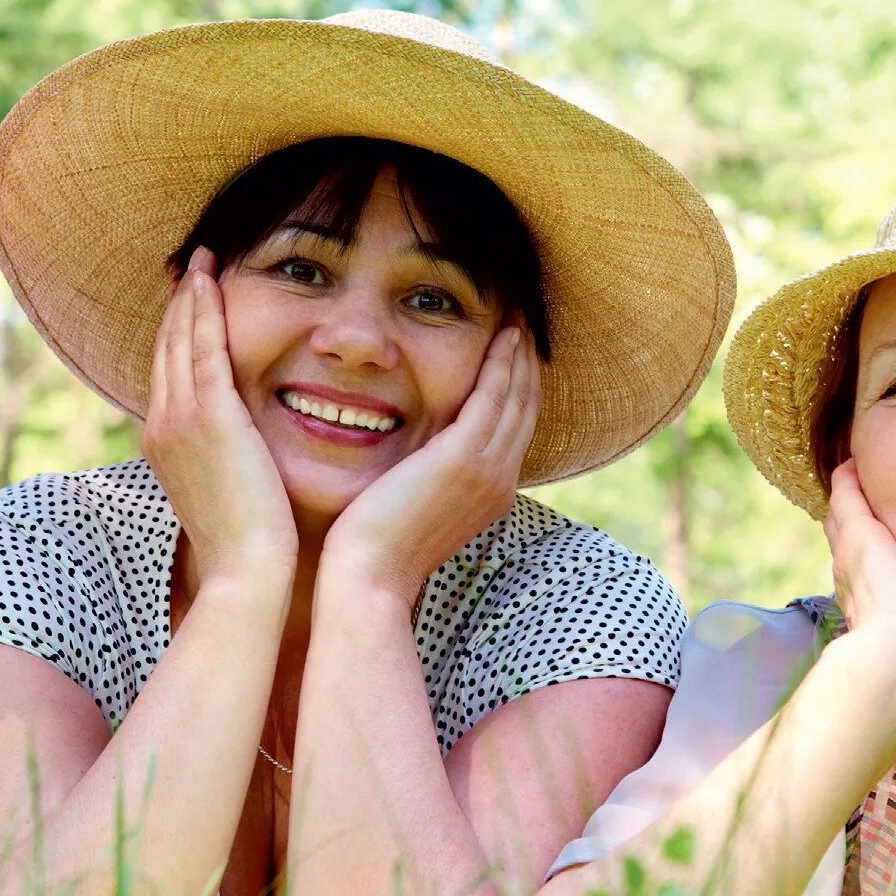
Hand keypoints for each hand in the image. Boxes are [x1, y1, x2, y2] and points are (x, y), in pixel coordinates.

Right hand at [141, 250, 297, 585]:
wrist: (246, 573)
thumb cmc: (249, 546)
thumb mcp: (226, 494)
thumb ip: (226, 461)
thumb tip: (242, 451)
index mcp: (163, 444)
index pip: (167, 374)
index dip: (176, 334)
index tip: (189, 303)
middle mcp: (161, 425)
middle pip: (165, 348)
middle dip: (179, 306)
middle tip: (193, 267)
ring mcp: (180, 420)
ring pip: (179, 339)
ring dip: (191, 295)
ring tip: (203, 259)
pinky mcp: (210, 416)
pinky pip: (203, 346)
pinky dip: (205, 309)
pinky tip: (213, 280)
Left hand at [321, 322, 538, 604]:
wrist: (369, 577)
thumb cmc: (374, 548)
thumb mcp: (413, 506)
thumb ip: (426, 477)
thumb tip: (417, 459)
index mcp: (491, 493)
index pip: (515, 429)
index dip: (519, 388)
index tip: (514, 352)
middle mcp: (499, 480)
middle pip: (526, 408)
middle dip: (527, 364)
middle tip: (524, 323)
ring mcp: (487, 470)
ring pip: (517, 397)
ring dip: (519, 354)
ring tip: (518, 318)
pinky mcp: (464, 458)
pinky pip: (494, 395)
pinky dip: (502, 362)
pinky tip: (502, 333)